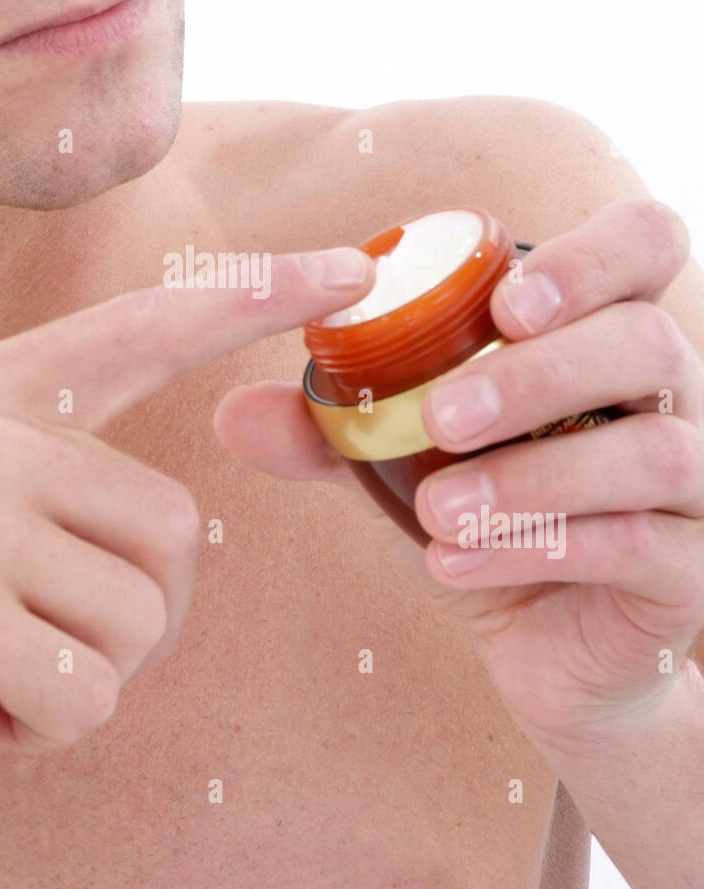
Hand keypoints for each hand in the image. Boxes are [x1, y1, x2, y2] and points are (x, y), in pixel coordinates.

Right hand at [0, 246, 374, 818]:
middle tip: (27, 641)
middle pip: (174, 528)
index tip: (346, 270)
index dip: (249, 298)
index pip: (134, 329)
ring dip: (77, 673)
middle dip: (126, 611)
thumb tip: (141, 521)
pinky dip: (39, 728)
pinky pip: (90, 695)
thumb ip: (16, 467)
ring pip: (140, 620)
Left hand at [215, 200, 703, 753]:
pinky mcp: (689, 570)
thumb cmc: (483, 515)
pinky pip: (641, 546)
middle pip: (647, 341)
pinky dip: (540, 550)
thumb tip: (231, 413)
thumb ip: (334, 428)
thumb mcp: (401, 461)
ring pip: (655, 450)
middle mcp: (668, 392)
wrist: (544, 646)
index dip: (590, 258)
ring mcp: (695, 483)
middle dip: (539, 375)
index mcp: (602, 333)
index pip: (644, 243)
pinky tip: (452, 566)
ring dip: (534, 477)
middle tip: (442, 417)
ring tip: (438, 510)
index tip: (503, 306)